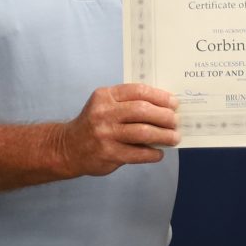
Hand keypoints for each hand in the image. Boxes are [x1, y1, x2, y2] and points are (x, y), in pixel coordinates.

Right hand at [57, 83, 180, 176]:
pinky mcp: (109, 154)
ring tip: (174, 137)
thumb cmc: (94, 124)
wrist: (68, 148)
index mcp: (105, 96)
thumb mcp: (105, 105)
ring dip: (164, 135)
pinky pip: (138, 153)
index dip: (160, 97)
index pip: (138, 91)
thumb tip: (164, 107)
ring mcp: (105, 134)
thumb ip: (128, 102)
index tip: (174, 103)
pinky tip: (159, 153)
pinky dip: (153, 153)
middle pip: (143, 111)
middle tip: (176, 121)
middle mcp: (104, 113)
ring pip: (143, 132)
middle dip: (165, 116)